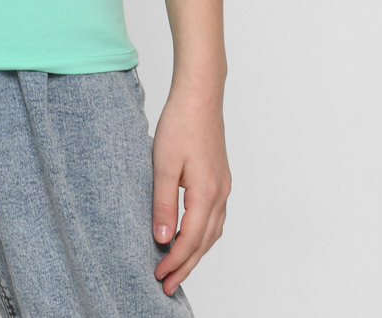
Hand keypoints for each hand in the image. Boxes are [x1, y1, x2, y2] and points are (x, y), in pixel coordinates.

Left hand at [149, 81, 230, 296]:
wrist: (200, 96)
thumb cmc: (179, 124)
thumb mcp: (163, 163)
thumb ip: (163, 203)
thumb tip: (162, 239)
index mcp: (206, 193)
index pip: (190, 240)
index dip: (174, 261)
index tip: (158, 276)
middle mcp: (220, 195)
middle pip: (204, 243)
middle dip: (186, 266)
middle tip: (167, 285)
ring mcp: (223, 187)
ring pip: (213, 233)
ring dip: (196, 253)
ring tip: (178, 268)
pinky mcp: (220, 179)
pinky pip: (215, 218)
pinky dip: (203, 235)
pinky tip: (192, 236)